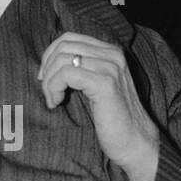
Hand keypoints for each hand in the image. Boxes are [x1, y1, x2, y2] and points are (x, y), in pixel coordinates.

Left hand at [38, 33, 159, 180]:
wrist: (134, 142)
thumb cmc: (112, 119)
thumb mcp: (94, 86)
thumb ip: (80, 70)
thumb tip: (48, 63)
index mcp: (110, 52)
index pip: (69, 38)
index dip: (50, 55)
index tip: (46, 79)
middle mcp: (112, 55)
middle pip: (63, 46)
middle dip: (47, 68)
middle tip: (48, 91)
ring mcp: (110, 67)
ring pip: (62, 59)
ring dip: (49, 81)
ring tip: (54, 100)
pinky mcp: (105, 83)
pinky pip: (66, 74)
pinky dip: (54, 88)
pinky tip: (57, 103)